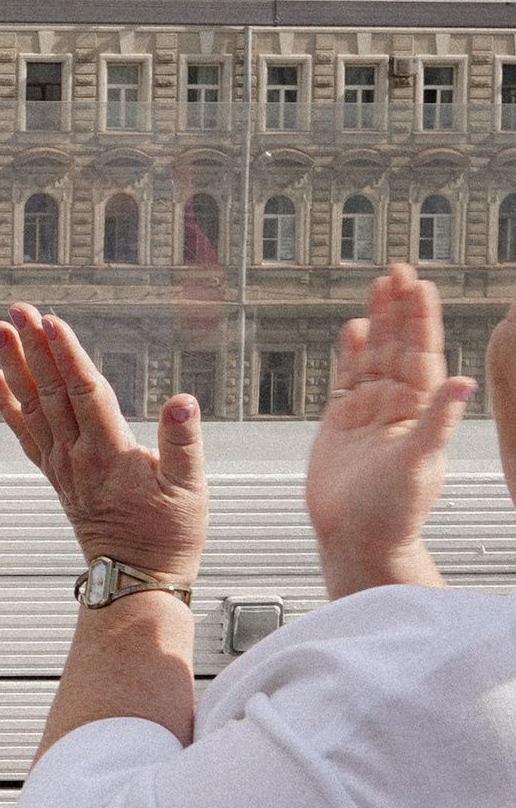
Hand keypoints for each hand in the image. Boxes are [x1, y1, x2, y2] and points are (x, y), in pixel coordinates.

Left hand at [0, 308, 207, 585]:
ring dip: (15, 366)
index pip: (83, 391)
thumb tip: (182, 400)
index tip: (51, 321)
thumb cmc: (170, 534)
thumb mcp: (191, 490)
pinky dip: (9, 404)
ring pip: (32, 407)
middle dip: (33, 347)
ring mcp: (61, 466)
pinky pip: (26, 433)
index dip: (67, 354)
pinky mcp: (55, 475)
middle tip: (16, 310)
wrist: (136, 579)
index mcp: (109, 453)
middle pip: (50, 391)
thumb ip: (184, 442)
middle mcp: (77, 456)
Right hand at [305, 262, 466, 599]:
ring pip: (374, 354)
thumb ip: (439, 419)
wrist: (356, 538)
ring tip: (379, 285)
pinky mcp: (342, 422)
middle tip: (399, 269)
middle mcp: (399, 405)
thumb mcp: (421, 461)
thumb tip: (466, 382)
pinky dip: (350, 351)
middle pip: (399, 344)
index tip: (420, 285)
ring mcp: (370, 411)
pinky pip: (348, 377)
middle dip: (400, 308)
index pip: (423, 353)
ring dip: (378, 320)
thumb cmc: (395, 510)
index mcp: (420, 410)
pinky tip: (354, 327)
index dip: (421, 318)